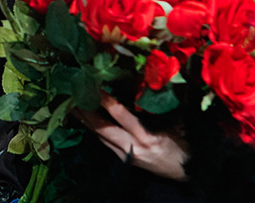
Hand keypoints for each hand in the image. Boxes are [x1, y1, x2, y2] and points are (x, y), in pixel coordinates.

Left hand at [74, 92, 189, 181]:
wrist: (183, 172)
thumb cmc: (182, 145)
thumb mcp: (178, 123)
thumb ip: (164, 105)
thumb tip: (158, 81)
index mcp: (146, 136)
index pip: (121, 115)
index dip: (106, 101)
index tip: (94, 87)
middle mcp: (132, 147)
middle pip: (102, 129)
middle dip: (85, 113)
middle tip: (72, 96)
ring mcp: (125, 155)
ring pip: (99, 136)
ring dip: (85, 121)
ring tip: (72, 105)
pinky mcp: (122, 159)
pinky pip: (103, 142)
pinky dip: (93, 129)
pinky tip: (85, 120)